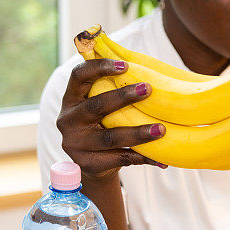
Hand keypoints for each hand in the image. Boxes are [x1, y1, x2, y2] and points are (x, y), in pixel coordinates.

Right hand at [56, 58, 166, 178]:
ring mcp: (75, 144)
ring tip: (161, 130)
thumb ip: (110, 91)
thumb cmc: (102, 126)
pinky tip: (159, 158)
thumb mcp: (99, 108)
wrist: (93, 164)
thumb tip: (150, 72)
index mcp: (71, 99)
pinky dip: (141, 157)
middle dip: (123, 96)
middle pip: (96, 106)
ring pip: (110, 137)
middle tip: (148, 89)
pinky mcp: (88, 164)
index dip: (99, 67)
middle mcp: (68, 120)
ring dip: (138, 133)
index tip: (125, 65)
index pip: (78, 76)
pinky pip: (120, 158)